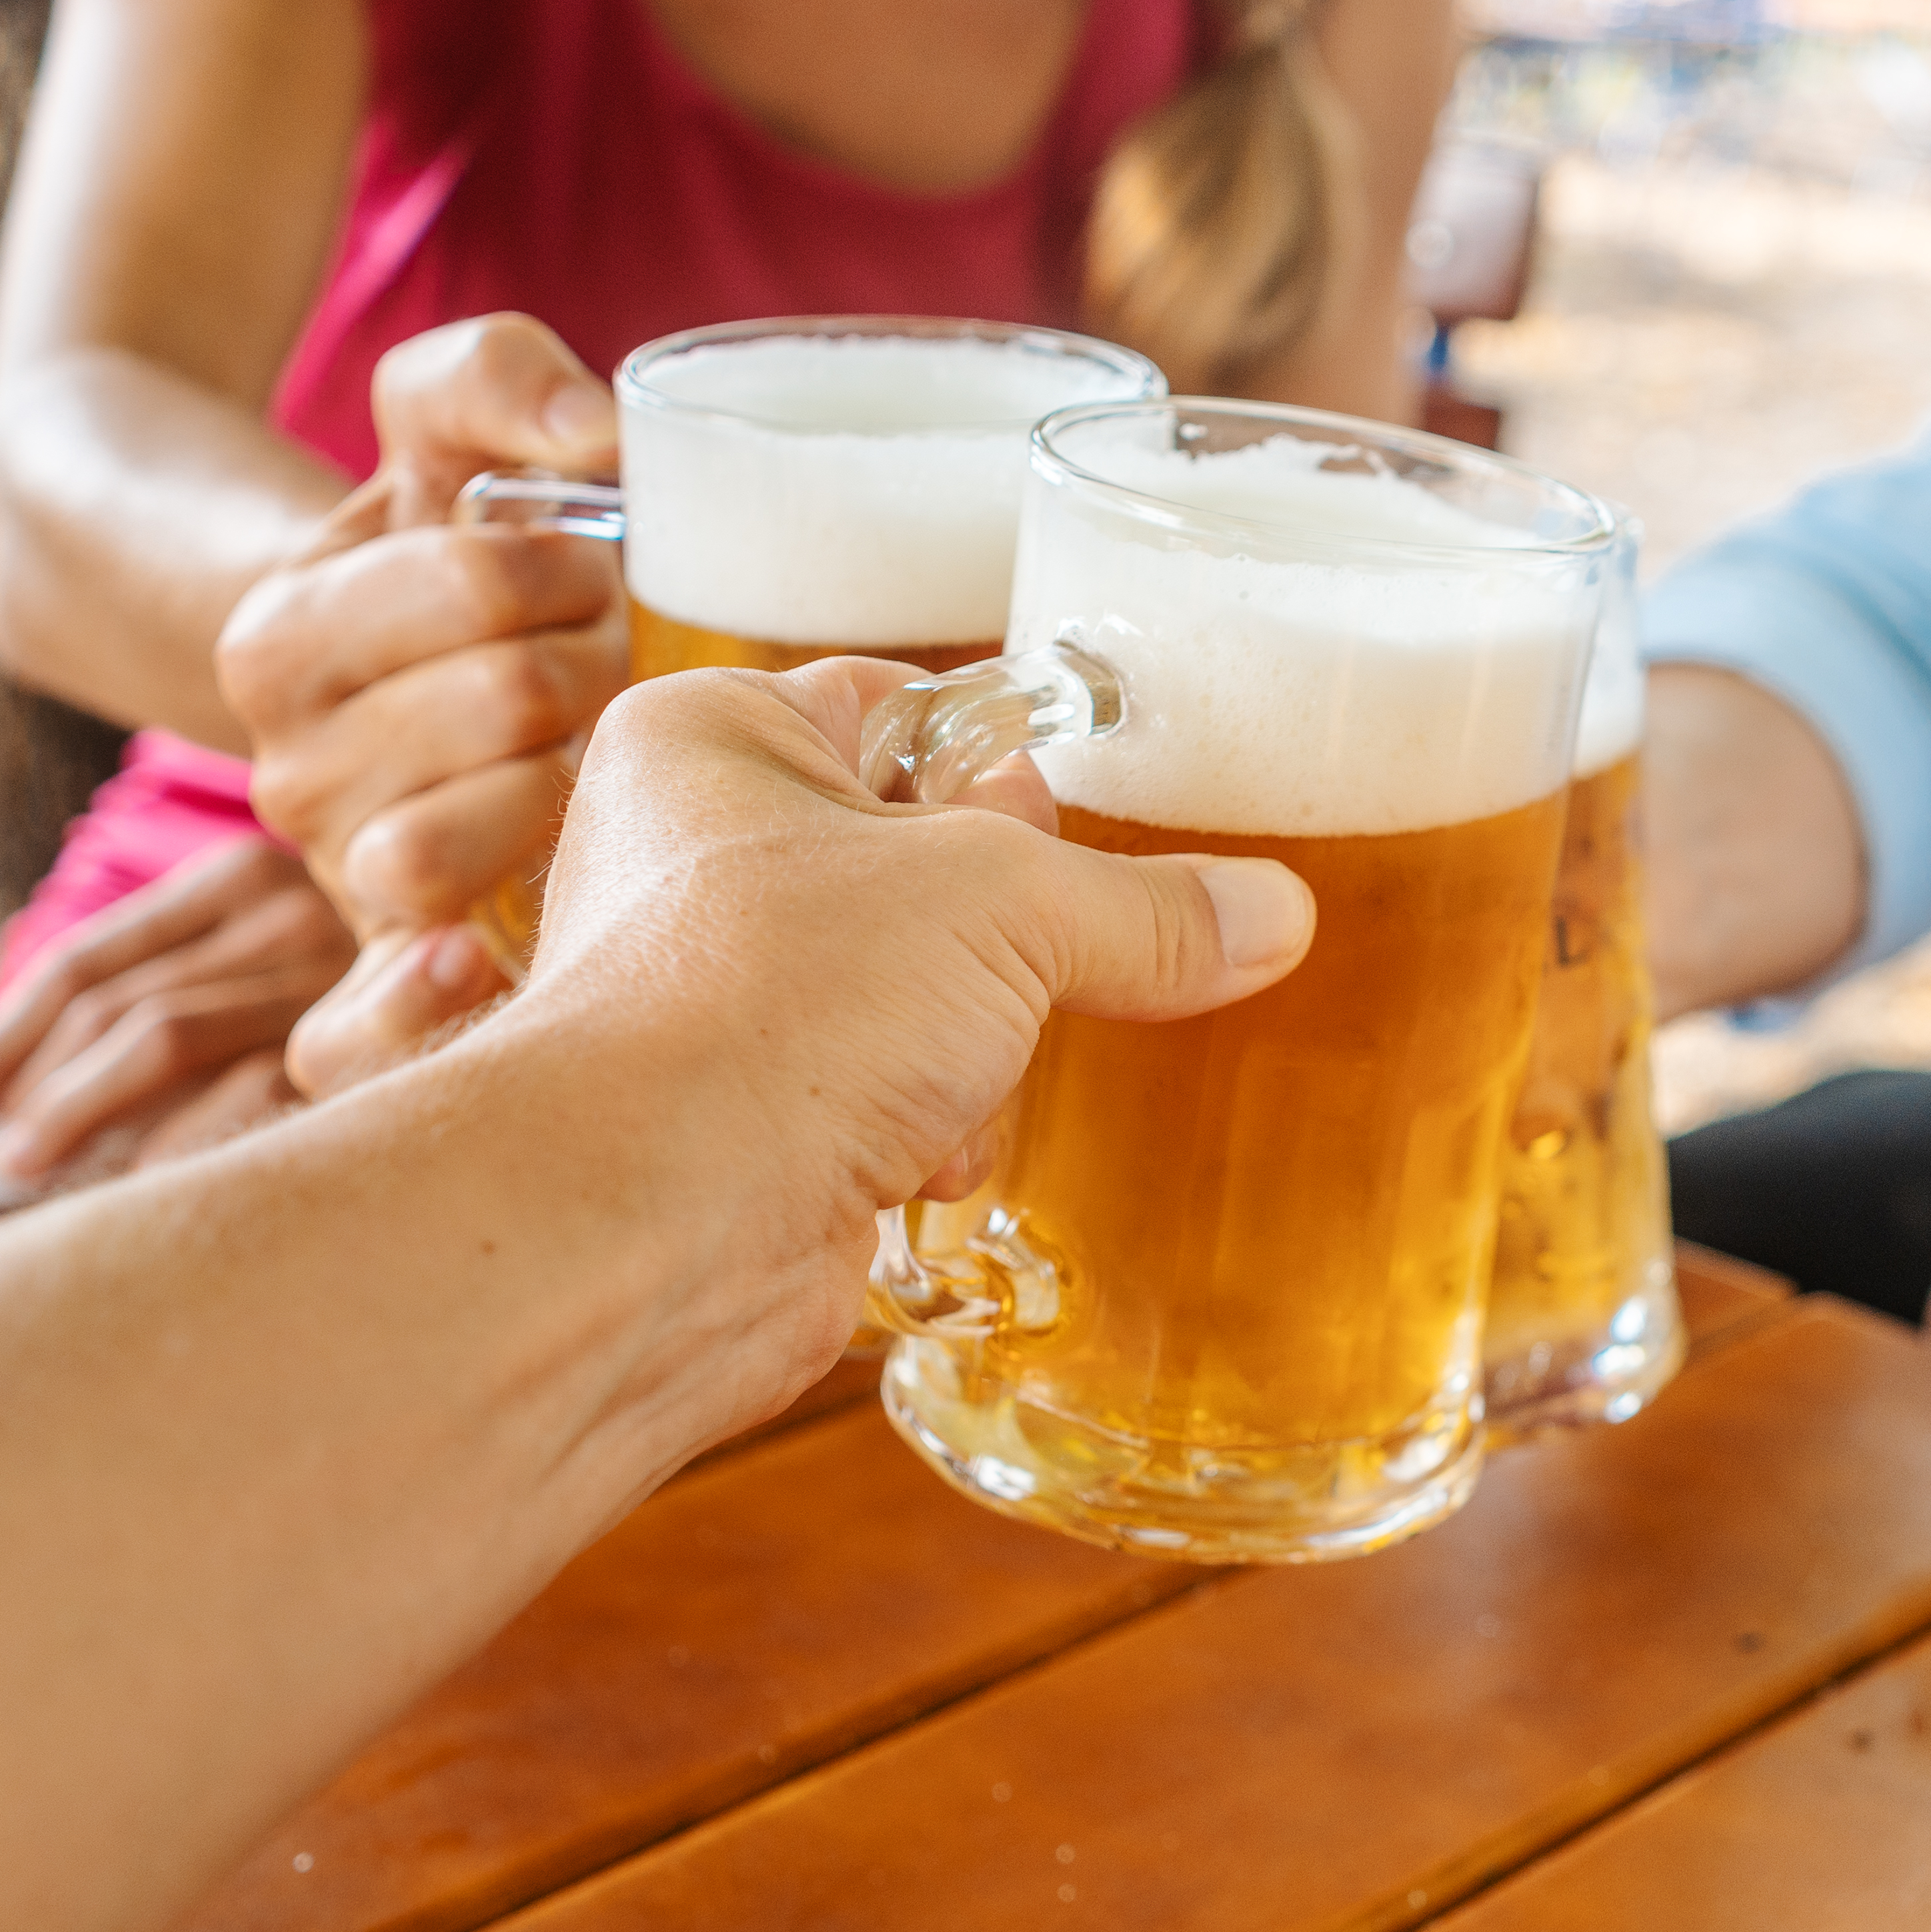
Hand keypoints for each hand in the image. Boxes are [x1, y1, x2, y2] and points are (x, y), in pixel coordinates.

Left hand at [0, 838, 359, 1184]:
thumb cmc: (383, 990)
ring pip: (165, 1037)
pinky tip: (134, 1193)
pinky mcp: (374, 1031)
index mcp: (245, 875)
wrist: (536, 998)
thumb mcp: (282, 961)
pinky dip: (173, 1150)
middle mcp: (288, 906)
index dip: (8, 1029)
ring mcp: (333, 966)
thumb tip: (25, 1087)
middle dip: (34, 1083)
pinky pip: (245, 1099)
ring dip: (79, 1111)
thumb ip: (193, 987)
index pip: (94, 958)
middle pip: (118, 1001)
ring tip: (22, 1171)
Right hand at [216, 314, 629, 947]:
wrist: (413, 680)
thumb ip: (501, 380)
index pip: (479, 583)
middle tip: (597, 664)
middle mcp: (286, 773)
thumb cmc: (448, 548)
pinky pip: (363, 1028)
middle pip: (505, 706)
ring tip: (580, 756)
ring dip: (566, 792)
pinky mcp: (388, 971)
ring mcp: (337, 879)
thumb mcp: (450, 433)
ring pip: (450, 848)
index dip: (566, 563)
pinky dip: (413, 1005)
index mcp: (277, 639)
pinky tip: (479, 957)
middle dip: (586, 666)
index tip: (581, 567)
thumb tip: (594, 433)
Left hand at [440, 658, 1316, 1430]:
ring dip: (978, 1053)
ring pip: (933, 998)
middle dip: (1003, 942)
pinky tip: (915, 1159)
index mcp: (713, 740)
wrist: (656, 1227)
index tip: (1058, 822)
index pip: (899, 704)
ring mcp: (722, 1001)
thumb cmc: (771, 1004)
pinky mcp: (759, 1125)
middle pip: (932, 867)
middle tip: (1005, 960)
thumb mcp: (1006, 906)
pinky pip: (903, 1103)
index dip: (998, 764)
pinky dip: (936, 1135)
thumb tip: (1274, 913)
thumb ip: (1148, 906)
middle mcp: (695, 859)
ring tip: (945, 1076)